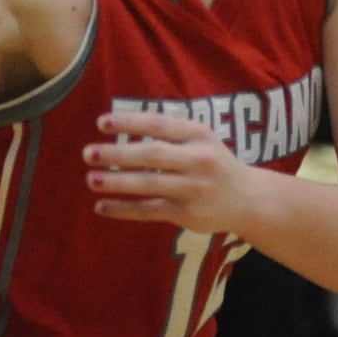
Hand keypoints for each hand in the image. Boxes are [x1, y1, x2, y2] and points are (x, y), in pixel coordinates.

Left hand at [84, 110, 251, 235]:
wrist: (248, 199)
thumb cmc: (213, 161)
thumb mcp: (200, 138)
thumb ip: (168, 131)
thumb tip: (119, 123)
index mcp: (198, 135)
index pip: (159, 125)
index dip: (130, 122)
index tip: (101, 122)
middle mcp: (198, 160)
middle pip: (152, 155)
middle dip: (118, 154)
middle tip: (89, 153)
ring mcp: (193, 189)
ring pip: (150, 185)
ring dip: (117, 182)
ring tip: (91, 179)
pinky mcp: (187, 214)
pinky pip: (150, 211)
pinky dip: (124, 210)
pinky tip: (101, 206)